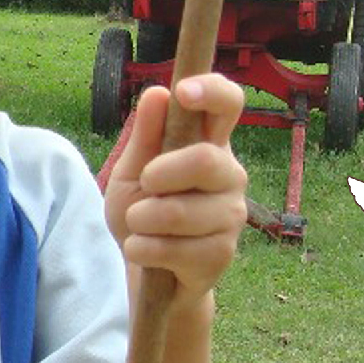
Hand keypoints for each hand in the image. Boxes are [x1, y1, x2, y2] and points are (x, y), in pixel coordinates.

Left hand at [103, 73, 246, 301]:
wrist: (143, 271)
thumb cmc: (141, 213)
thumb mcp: (131, 172)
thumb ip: (145, 137)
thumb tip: (157, 93)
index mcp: (209, 144)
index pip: (229, 105)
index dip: (212, 91)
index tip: (183, 91)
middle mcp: (230, 176)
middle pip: (206, 160)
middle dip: (158, 175)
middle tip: (144, 186)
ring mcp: (232, 216)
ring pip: (178, 211)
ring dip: (140, 220)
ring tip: (140, 226)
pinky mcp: (222, 254)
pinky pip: (171, 248)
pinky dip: (141, 248)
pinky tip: (145, 250)